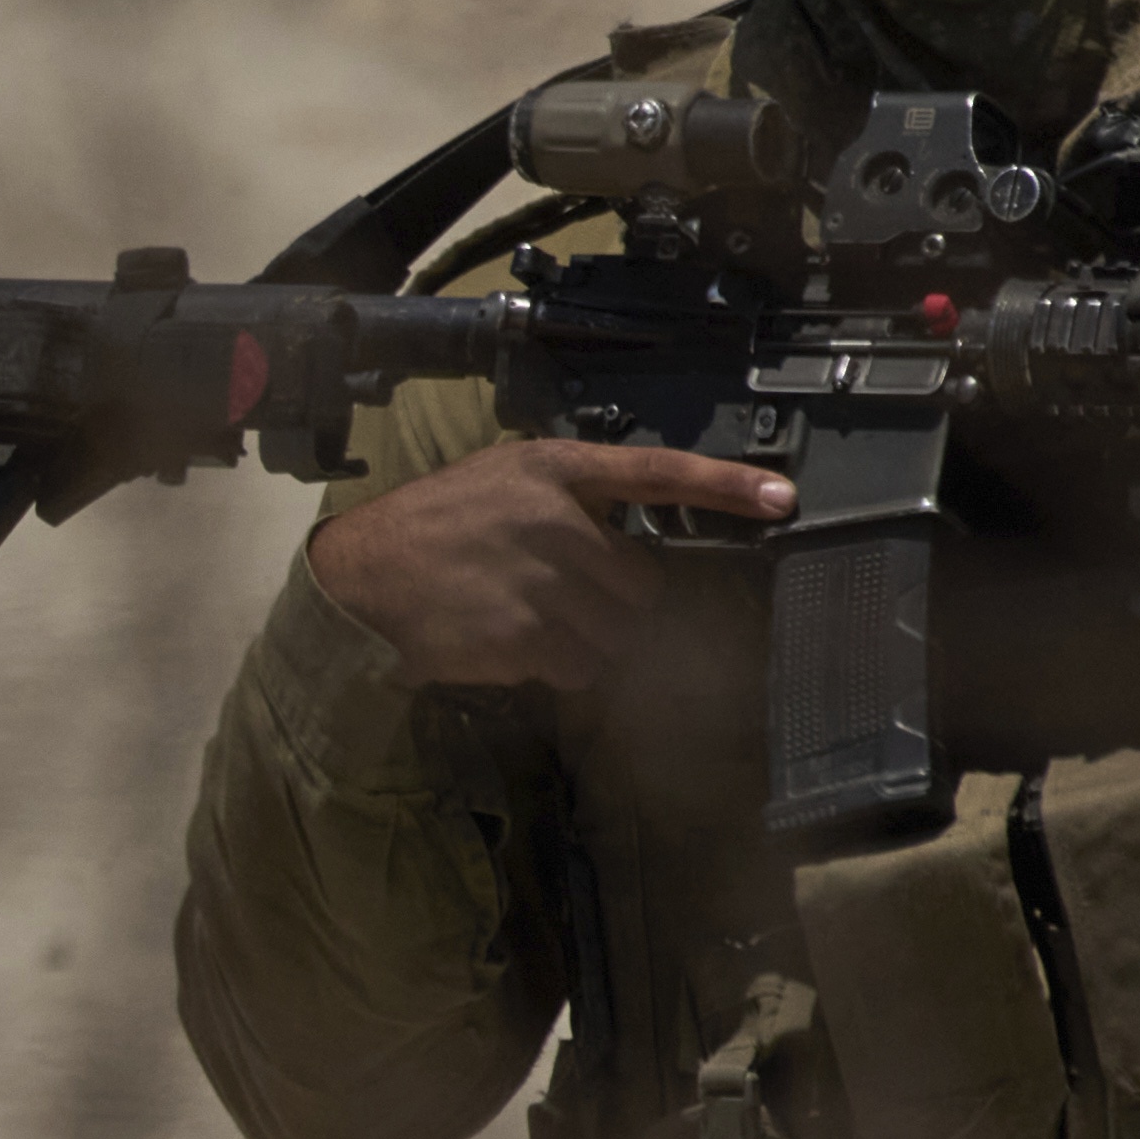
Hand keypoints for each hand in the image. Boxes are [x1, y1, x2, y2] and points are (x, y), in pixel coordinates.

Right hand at [304, 434, 795, 695]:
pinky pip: (580, 668)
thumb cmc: (429, 530)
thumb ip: (568, 505)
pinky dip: (554, 668)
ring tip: (522, 620)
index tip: (783, 497)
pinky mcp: (525, 635)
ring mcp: (541, 580)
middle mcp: (553, 520)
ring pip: (616, 633)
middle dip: (611, 603)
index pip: (655, 471)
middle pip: (642, 584)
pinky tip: (507, 644)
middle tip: (556, 599)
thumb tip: (635, 560)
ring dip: (582, 641)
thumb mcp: (497, 484)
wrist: (356, 579)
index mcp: (549, 470)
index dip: (725, 485)